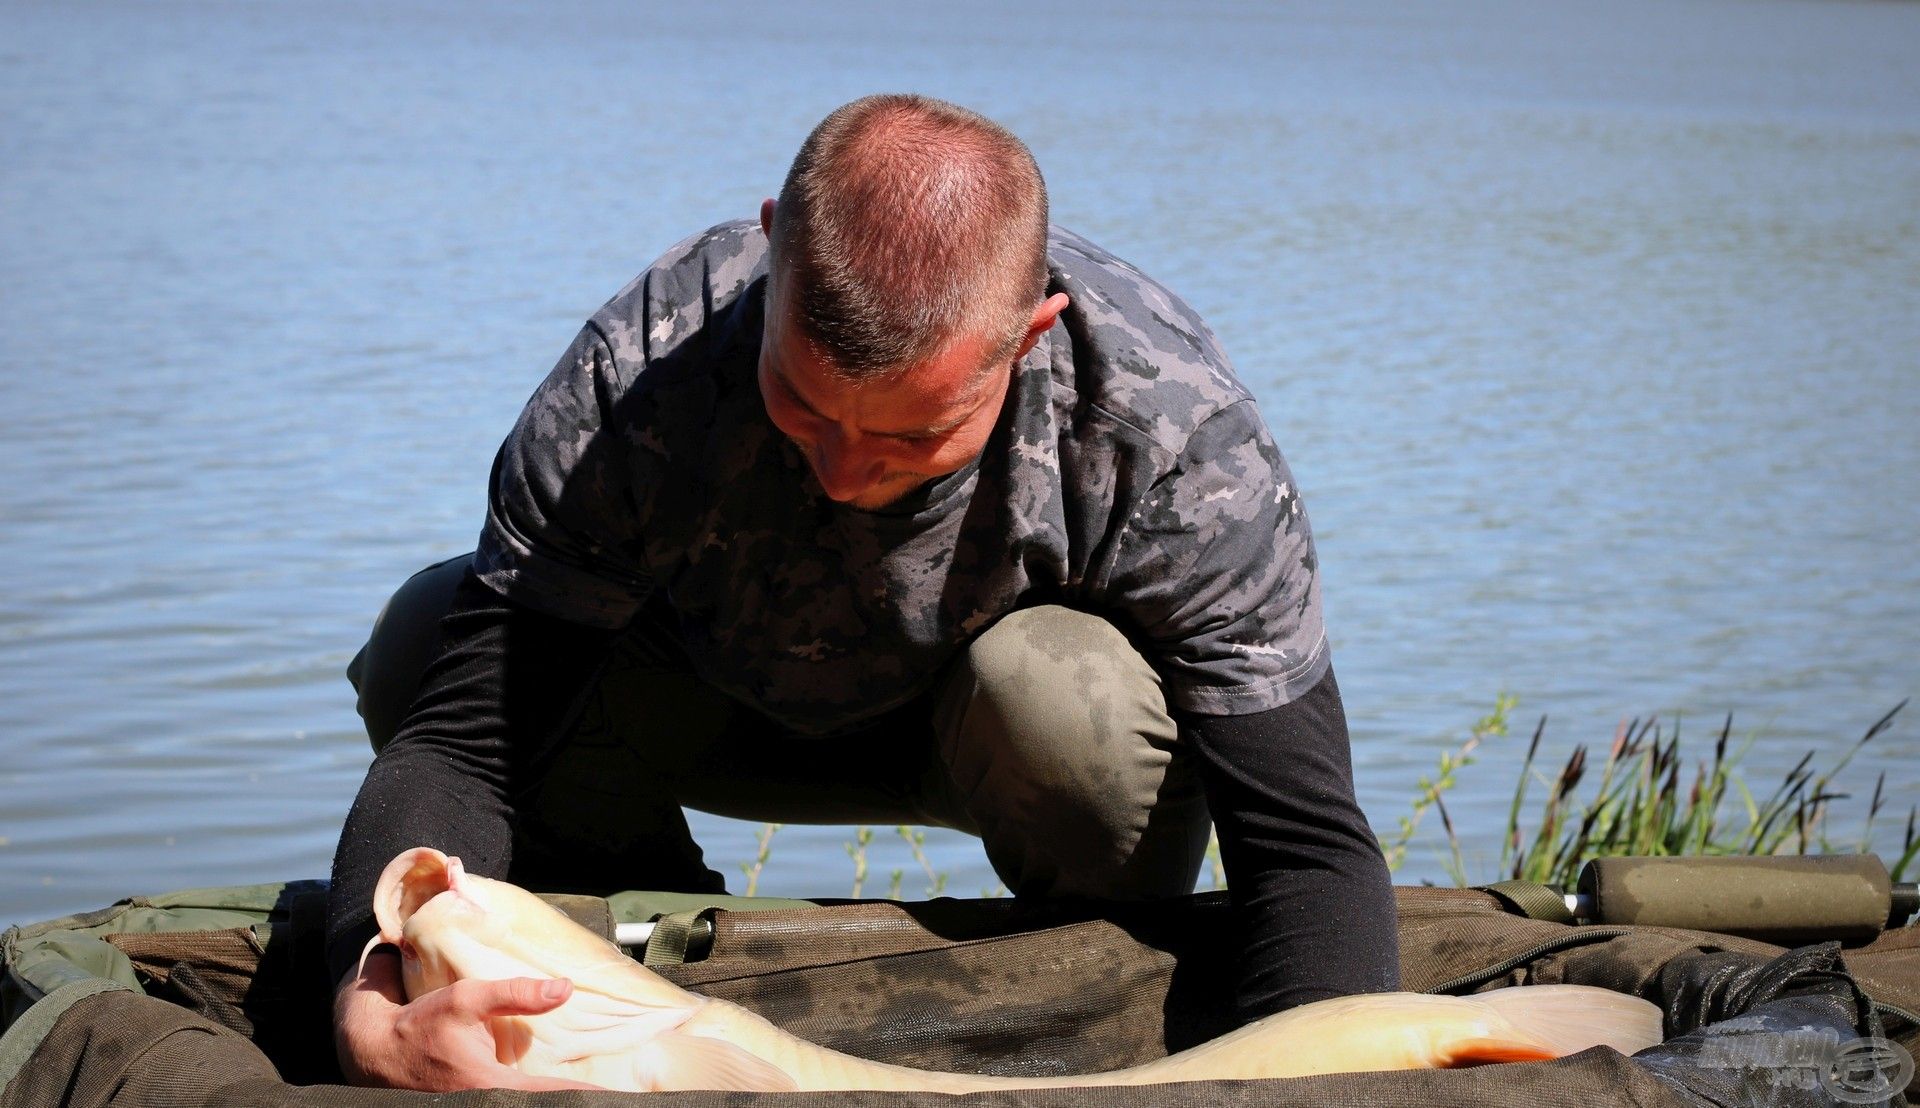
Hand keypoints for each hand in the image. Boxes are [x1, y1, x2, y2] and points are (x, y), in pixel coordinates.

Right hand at [333, 946, 603, 1090]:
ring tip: (591, 1095)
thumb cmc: (421, 1024)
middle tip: (618, 1096)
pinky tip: (556, 1093)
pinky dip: (535, 1098)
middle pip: (543, 1106)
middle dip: (575, 1101)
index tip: (622, 1097)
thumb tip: (565, 989)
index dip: (587, 1097)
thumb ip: (515, 994)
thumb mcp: (465, 1000)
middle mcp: (487, 1105)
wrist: (375, 1052)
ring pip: (529, 1107)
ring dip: (555, 1099)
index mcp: (491, 1086)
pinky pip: (515, 1104)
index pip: (553, 1096)